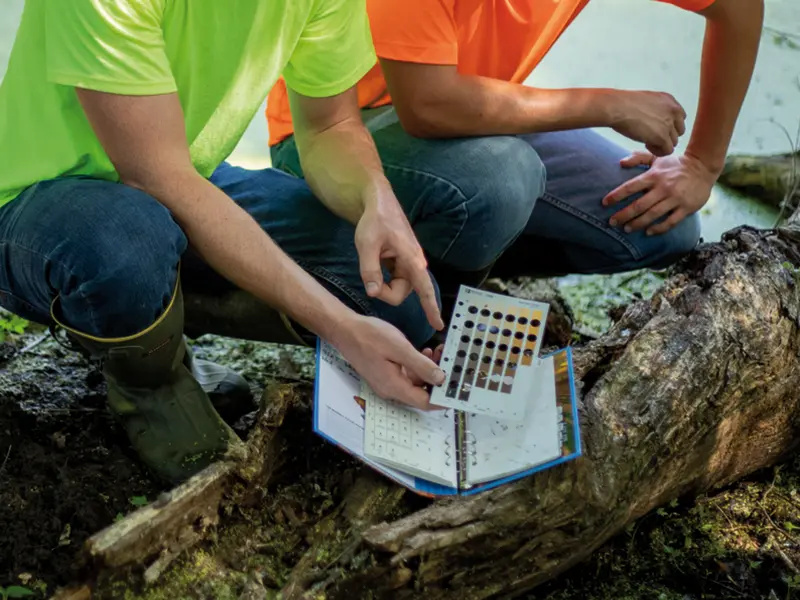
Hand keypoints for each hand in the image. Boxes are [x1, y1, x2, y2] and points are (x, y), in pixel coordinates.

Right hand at [334, 314, 445, 409]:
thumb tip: (440, 378)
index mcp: (394, 386)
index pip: (425, 402)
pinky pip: (407, 375)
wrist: (345, 330)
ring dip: (429, 370)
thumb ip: (421, 364)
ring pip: (416, 383)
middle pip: (422, 393)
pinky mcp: (386, 374)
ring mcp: (388, 382)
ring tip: (438, 352)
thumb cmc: (368, 336)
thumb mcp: (399, 347)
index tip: (457, 388)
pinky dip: (418, 366)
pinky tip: (424, 352)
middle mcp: (391, 389)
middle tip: (450, 363)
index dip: (443, 398)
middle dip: (439, 380)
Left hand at [354, 186, 443, 330]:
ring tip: (373, 261)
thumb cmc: (375, 221)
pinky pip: (393, 282)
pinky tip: (378, 262)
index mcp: (412, 260)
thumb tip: (374, 293)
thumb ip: (370, 270)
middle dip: (383, 292)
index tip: (439, 326)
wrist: (379, 203)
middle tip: (368, 277)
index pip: (425, 290)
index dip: (431, 309)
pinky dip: (383, 278)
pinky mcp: (402, 265)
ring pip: (396, 290)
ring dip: (382, 284)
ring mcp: (409, 265)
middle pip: (400, 295)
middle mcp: (414, 265)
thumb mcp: (366, 245)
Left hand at [603, 151, 718, 234]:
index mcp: (654, 176)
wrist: (703, 167)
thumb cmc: (676, 164)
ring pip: (652, 215)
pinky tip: (648, 232)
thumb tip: (620, 162)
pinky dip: (658, 228)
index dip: (616, 195)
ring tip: (626, 229)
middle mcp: (663, 187)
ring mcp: (675, 198)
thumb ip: (638, 158)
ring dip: (637, 223)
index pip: (631, 187)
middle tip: (612, 222)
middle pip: (639, 205)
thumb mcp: (657, 158)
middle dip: (623, 215)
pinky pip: (670, 222)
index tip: (604, 203)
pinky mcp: (686, 208)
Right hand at [605, 90, 686, 156]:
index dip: (668, 126)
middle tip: (651, 136)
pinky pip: (667, 150)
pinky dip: (658, 151)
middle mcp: (673, 111)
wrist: (617, 107)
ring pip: (674, 142)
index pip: (680, 118)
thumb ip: (656, 108)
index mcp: (670, 101)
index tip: (654, 127)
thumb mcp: (646, 100)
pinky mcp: (662, 137)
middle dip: (666, 136)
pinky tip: (646, 145)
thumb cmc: (624, 103)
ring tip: (647, 141)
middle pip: (679, 131)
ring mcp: (669, 124)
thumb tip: (653, 119)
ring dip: (661, 144)